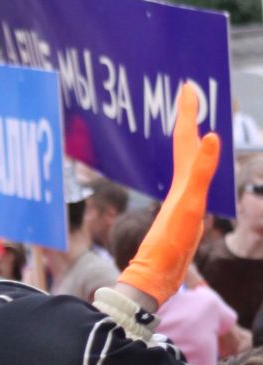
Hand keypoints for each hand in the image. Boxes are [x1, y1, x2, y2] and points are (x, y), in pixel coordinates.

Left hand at [117, 82, 220, 307]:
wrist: (154, 278)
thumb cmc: (169, 245)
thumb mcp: (189, 206)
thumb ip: (201, 172)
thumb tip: (211, 135)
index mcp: (182, 182)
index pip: (186, 139)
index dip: (187, 113)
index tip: (187, 86)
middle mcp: (180, 188)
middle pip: (185, 146)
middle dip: (188, 120)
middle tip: (191, 95)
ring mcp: (181, 202)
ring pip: (188, 163)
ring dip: (192, 143)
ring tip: (196, 127)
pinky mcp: (183, 217)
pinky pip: (193, 183)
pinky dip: (197, 170)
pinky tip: (197, 175)